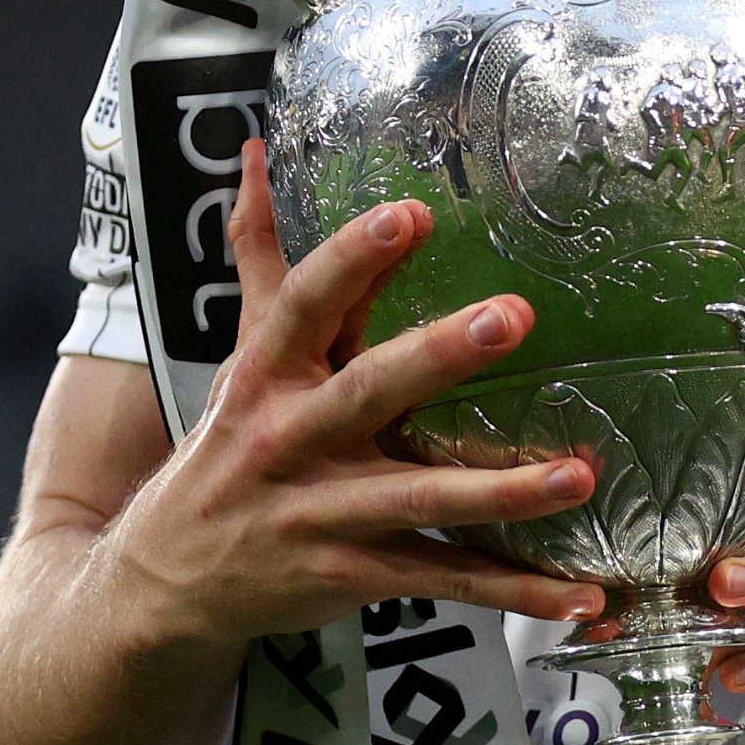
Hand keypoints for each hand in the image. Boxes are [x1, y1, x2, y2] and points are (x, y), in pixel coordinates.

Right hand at [104, 143, 605, 651]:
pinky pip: (442, 581)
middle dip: (439, 354)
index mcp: (268, 375)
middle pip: (370, 389)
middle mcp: (291, 439)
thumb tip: (258, 150)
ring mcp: (321, 513)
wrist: (163, 583)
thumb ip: (260, 254)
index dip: (354, 257)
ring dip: (501, 491)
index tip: (411, 214)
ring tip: (579, 476)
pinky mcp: (351, 576)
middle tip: (514, 318)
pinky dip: (513, 591)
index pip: (306, 304)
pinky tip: (581, 594)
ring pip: (418, 497)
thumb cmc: (228, 449)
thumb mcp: (240, 353)